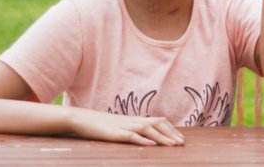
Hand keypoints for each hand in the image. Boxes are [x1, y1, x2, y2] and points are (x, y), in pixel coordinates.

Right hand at [69, 109, 184, 145]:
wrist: (82, 119)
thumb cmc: (102, 125)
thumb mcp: (121, 127)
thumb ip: (134, 130)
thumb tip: (148, 138)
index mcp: (136, 120)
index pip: (159, 121)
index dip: (171, 129)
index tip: (181, 138)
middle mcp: (133, 121)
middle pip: (157, 123)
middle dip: (171, 133)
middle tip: (182, 143)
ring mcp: (123, 126)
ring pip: (147, 129)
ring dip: (161, 137)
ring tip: (172, 145)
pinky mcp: (113, 133)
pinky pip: (129, 135)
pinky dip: (141, 140)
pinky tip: (150, 145)